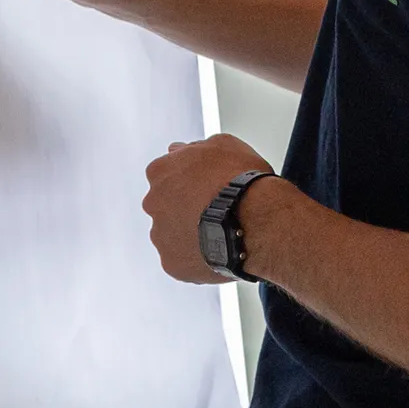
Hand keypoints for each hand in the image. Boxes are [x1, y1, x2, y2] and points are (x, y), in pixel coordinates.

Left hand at [142, 134, 275, 283]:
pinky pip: (182, 261)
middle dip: (186, 209)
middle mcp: (153, 203)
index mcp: (160, 171)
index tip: (207, 187)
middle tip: (215, 212)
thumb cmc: (242, 181)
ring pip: (172, 236)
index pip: (166, 174)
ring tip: (222, 233)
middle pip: (166, 206)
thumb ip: (194, 147)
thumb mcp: (223, 143)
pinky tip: (220, 250)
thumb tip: (182, 150)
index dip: (190, 181)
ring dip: (191, 234)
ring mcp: (160, 235)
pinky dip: (198, 258)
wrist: (255, 221)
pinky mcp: (172, 264)